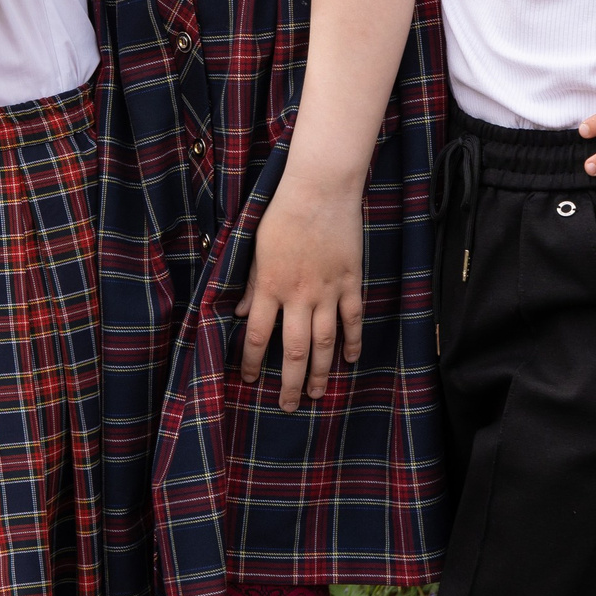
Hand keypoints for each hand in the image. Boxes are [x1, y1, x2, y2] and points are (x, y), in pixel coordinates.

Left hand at [236, 173, 364, 412]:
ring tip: (316, 395)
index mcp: (270, 286)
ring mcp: (328, 290)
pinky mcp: (350, 281)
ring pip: (324, 341)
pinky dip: (352, 342)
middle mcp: (299, 294)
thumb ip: (252, 284)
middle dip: (288, 382)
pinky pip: (353, 319)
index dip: (253, 362)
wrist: (320, 189)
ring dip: (321, 372)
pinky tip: (349, 361)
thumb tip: (243, 314)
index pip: (259, 335)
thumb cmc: (282, 214)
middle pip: (293, 349)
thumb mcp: (257, 248)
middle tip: (286, 406)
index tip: (250, 381)